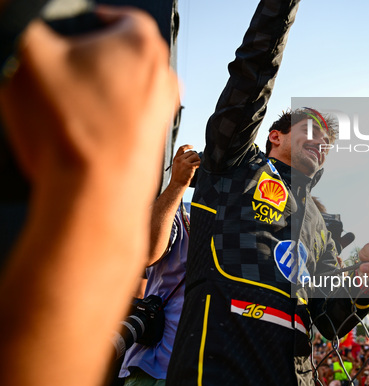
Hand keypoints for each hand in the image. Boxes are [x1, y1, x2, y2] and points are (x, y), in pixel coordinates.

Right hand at [0, 6, 178, 202]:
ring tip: (68, 105)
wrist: (94, 193)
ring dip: (100, 89)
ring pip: (127, 87)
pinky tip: (81, 129)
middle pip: (122, 53)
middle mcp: (162, 76)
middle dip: (93, 57)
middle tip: (63, 70)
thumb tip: (12, 10)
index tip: (77, 27)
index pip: (117, 15)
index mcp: (140, 43)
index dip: (92, 19)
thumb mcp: (25, 55)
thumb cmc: (72, 130)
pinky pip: (130, 117)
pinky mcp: (155, 139)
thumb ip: (20, 20)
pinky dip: (108, 117)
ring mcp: (162, 111)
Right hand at [170, 144, 199, 187]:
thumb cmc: (178, 177)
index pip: (181, 148)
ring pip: (195, 156)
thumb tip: (192, 155)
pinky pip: (198, 162)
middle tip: (196, 161)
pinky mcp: (190, 166)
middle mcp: (180, 159)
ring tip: (197, 164)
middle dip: (195, 156)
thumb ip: (182, 160)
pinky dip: (199, 164)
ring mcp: (185, 163)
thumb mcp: (176, 166)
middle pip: (191, 152)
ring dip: (198, 160)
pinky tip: (197, 167)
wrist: (177, 184)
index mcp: (176, 159)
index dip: (187, 146)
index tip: (192, 146)